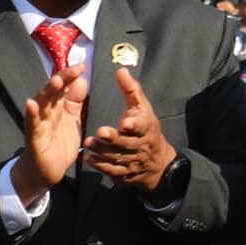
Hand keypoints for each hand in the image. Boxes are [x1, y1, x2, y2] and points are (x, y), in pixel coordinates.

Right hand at [13, 64, 89, 205]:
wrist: (47, 171)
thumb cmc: (58, 143)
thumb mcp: (71, 121)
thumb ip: (75, 102)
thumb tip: (81, 81)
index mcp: (56, 107)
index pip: (62, 87)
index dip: (70, 76)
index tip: (82, 66)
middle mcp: (45, 112)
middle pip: (52, 92)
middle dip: (61, 79)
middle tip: (73, 69)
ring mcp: (38, 124)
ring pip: (41, 104)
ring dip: (47, 92)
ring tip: (56, 81)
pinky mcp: (34, 139)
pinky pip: (32, 125)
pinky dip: (31, 114)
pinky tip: (31, 104)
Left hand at [83, 67, 179, 194]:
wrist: (157, 164)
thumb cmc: (145, 129)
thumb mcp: (143, 109)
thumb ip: (131, 90)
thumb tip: (120, 70)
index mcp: (147, 128)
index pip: (143, 127)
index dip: (135, 126)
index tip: (125, 122)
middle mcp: (142, 146)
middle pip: (128, 143)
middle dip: (114, 138)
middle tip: (100, 131)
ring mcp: (134, 162)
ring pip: (118, 157)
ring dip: (103, 151)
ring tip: (88, 143)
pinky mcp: (125, 174)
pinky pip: (113, 171)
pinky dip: (101, 165)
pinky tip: (89, 158)